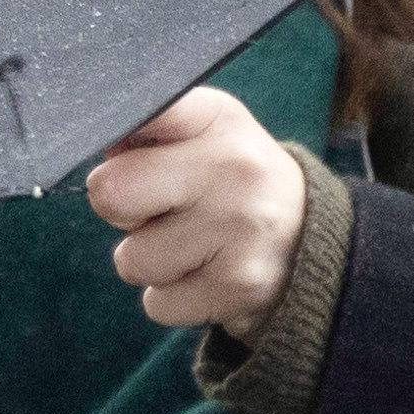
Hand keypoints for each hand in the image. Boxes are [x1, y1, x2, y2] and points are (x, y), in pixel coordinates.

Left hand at [85, 87, 307, 332]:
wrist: (313, 243)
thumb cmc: (232, 184)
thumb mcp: (206, 137)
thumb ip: (148, 133)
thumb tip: (100, 150)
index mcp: (218, 118)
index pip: (140, 110)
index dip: (114, 135)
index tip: (123, 150)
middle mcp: (233, 166)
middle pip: (110, 194)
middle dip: (121, 212)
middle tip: (160, 211)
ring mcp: (238, 228)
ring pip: (131, 260)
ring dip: (151, 262)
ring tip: (193, 246)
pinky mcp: (237, 286)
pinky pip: (157, 303)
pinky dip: (172, 298)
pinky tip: (207, 275)